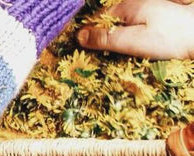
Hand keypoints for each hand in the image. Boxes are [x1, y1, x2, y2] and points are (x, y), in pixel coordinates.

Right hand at [77, 0, 193, 58]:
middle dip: (103, 36)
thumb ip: (106, 38)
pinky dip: (133, 36)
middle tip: (99, 57)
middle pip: (111, 20)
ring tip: (118, 55)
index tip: (82, 50)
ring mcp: (150, 10)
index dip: (88, 34)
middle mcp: (137, 4)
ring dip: (119, 37)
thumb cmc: (170, 38)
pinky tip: (137, 48)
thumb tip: (80, 36)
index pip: (97, 19)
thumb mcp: (132, 41)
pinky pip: (137, 26)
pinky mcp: (159, 18)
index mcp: (127, 7)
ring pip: (124, 24)